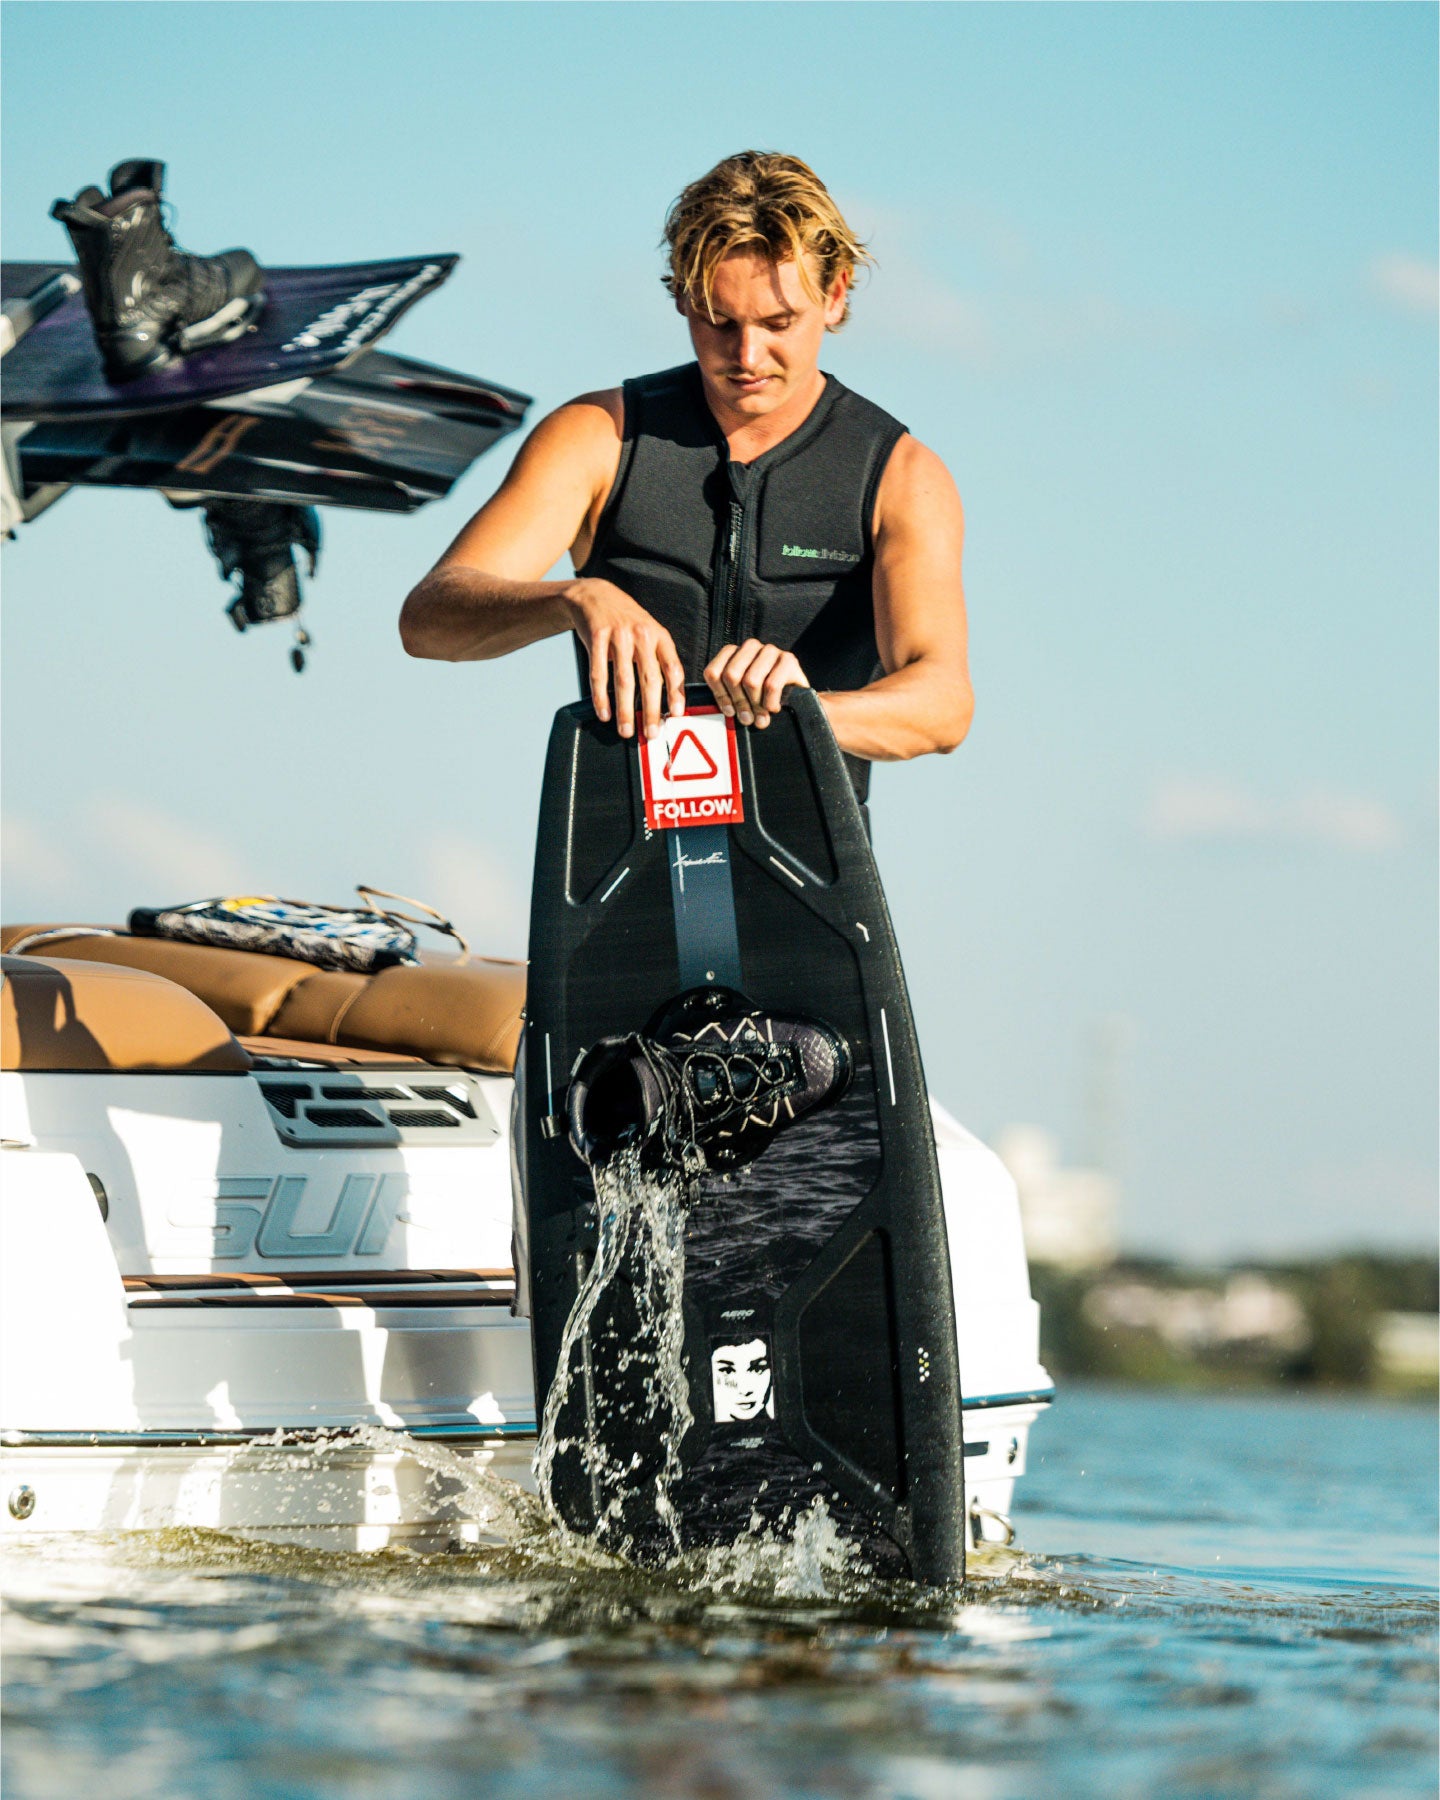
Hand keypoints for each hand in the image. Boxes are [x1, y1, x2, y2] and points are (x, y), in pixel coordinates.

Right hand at [565, 578, 685, 738]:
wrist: (596, 595)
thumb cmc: (627, 623)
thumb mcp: (649, 633)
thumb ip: (658, 660)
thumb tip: (670, 700)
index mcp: (659, 636)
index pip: (673, 668)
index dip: (676, 692)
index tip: (677, 714)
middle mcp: (642, 635)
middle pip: (649, 679)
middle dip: (651, 710)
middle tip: (651, 734)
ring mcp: (618, 635)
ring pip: (624, 680)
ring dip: (625, 710)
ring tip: (626, 731)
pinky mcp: (597, 637)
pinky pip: (599, 673)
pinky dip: (601, 696)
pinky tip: (604, 713)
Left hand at [704, 640, 809, 727]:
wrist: (799, 695)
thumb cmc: (765, 696)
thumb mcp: (743, 696)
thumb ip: (731, 700)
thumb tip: (728, 712)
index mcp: (733, 653)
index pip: (714, 672)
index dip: (720, 695)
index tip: (729, 712)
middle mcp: (750, 647)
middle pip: (731, 675)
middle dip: (739, 701)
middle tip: (747, 718)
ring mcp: (770, 650)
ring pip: (751, 680)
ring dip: (755, 704)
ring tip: (760, 717)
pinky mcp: (788, 658)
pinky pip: (772, 685)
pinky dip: (770, 702)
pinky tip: (774, 708)